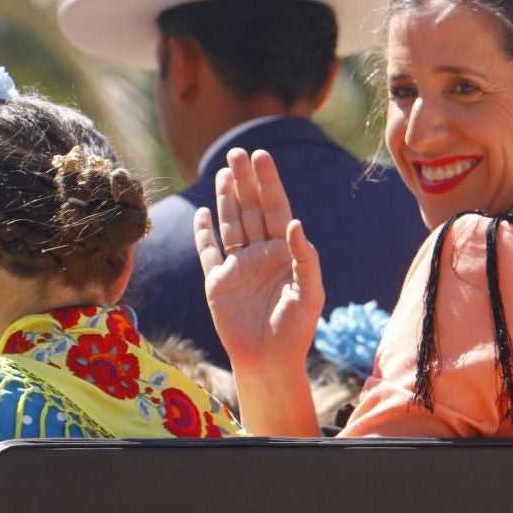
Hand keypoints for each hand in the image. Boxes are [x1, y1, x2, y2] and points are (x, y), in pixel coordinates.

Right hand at [195, 148, 325, 379]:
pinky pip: (208, 251)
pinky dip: (203, 232)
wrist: (269, 360)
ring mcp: (237, 266)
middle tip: (238, 152)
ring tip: (224, 171)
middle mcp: (260, 254)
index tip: (262, 156)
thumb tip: (295, 222)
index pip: (275, 208)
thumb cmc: (295, 329)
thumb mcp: (310, 293)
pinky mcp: (217, 282)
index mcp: (284, 252)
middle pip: (250, 209)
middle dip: (245, 181)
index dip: (269, 183)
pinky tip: (203, 212)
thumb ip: (304, 258)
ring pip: (230, 224)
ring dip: (226, 198)